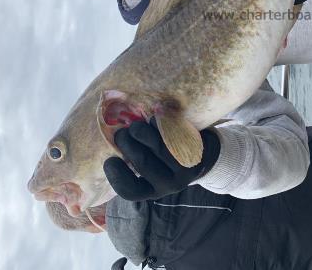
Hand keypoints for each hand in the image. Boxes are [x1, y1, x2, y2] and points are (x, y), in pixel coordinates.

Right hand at [103, 119, 220, 200]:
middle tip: (121, 133)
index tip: (109, 160)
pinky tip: (154, 119)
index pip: (130, 191)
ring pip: (158, 147)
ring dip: (141, 132)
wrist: (204, 156)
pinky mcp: (194, 151)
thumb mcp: (150, 168)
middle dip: (127, 143)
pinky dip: (161, 125)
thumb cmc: (165, 160)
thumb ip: (132, 159)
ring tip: (135, 126)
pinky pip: (175, 135)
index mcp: (151, 191)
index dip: (117, 177)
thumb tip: (107, 141)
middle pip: (142, 163)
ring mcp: (183, 169)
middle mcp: (168, 185)